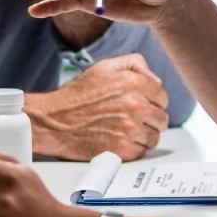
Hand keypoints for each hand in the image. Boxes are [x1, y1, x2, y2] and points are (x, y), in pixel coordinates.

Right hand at [25, 53, 167, 159]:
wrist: (54, 121)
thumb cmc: (76, 96)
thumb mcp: (104, 68)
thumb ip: (134, 64)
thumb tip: (155, 79)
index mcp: (133, 83)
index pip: (162, 97)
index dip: (152, 102)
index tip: (141, 106)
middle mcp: (135, 105)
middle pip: (161, 118)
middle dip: (150, 120)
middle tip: (133, 120)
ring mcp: (130, 129)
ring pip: (154, 137)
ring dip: (143, 136)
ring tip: (125, 131)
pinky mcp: (123, 150)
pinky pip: (142, 151)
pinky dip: (133, 149)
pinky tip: (119, 141)